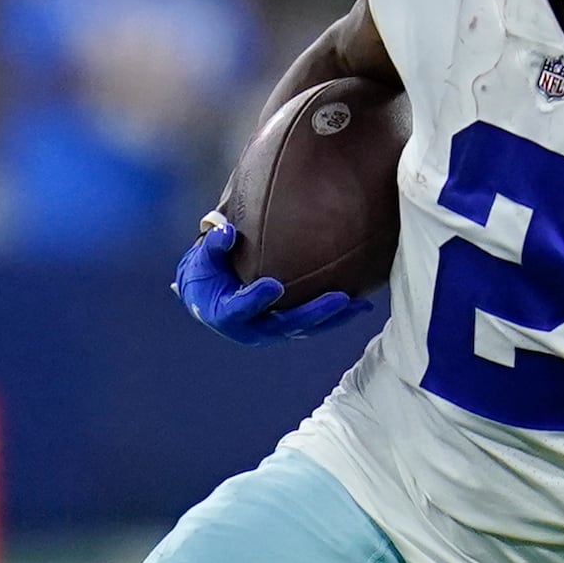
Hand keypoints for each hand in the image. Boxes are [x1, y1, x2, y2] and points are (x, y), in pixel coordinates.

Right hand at [174, 219, 371, 345]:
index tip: (273, 285)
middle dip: (314, 312)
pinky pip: (314, 325)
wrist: (209, 298)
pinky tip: (361, 305)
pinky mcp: (287, 328)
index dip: (256, 299)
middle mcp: (252, 330)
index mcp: (226, 314)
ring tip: (360, 305)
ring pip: (306, 328)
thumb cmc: (206, 274)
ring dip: (333, 318)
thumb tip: (226, 230)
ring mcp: (273, 331)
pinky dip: (336, 317)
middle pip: (286, 324)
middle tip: (339, 298)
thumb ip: (214, 246)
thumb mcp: (202, 259)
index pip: (241, 309)